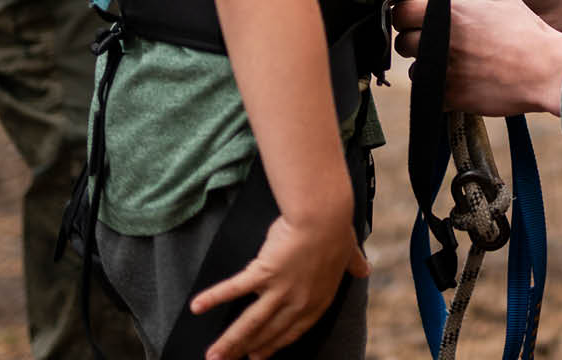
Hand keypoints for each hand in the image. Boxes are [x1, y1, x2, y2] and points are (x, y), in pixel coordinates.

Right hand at [189, 211, 367, 359]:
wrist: (324, 216)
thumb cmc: (336, 230)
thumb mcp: (349, 252)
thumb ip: (354, 265)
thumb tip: (365, 269)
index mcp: (318, 300)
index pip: (292, 330)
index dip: (274, 345)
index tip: (259, 355)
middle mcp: (298, 302)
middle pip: (268, 332)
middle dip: (248, 349)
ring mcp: (280, 290)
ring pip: (250, 322)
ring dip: (230, 341)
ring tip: (213, 356)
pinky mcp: (263, 273)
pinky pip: (234, 289)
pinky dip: (214, 298)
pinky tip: (197, 307)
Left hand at [390, 0, 561, 115]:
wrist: (546, 70)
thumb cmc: (528, 33)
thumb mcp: (501, 1)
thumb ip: (471, 0)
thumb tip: (457, 0)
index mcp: (449, 14)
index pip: (401, 12)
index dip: (405, 15)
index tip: (413, 19)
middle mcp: (440, 42)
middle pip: (403, 43)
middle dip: (414, 43)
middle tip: (432, 44)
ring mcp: (444, 72)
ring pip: (415, 71)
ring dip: (427, 68)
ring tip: (451, 65)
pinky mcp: (451, 97)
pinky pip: (430, 94)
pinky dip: (440, 90)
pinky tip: (459, 84)